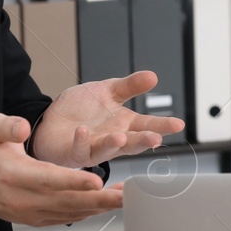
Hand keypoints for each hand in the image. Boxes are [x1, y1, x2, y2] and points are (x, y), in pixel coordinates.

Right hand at [0, 114, 124, 225]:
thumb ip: (5, 126)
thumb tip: (23, 127)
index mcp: (14, 174)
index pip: (48, 179)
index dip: (73, 181)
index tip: (96, 180)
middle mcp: (23, 197)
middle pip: (66, 201)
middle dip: (98, 200)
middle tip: (126, 195)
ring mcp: (30, 211)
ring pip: (70, 212)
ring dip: (99, 207)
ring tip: (126, 198)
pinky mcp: (36, 218)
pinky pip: (66, 217)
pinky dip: (88, 212)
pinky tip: (107, 204)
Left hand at [29, 71, 185, 168]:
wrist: (51, 119)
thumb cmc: (81, 110)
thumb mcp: (107, 91)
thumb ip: (130, 86)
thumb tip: (153, 76)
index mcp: (124, 124)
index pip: (147, 125)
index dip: (162, 125)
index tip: (178, 124)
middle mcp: (113, 138)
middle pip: (132, 142)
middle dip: (143, 141)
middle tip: (155, 138)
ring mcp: (95, 148)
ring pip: (107, 150)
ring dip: (114, 145)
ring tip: (120, 138)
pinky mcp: (75, 153)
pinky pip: (79, 149)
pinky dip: (82, 141)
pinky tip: (83, 132)